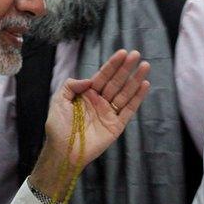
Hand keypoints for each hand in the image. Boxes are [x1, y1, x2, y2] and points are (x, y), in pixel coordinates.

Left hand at [29, 50, 149, 199]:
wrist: (62, 151)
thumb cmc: (58, 126)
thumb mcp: (59, 100)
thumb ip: (72, 85)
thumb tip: (90, 79)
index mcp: (87, 94)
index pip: (103, 75)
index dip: (113, 64)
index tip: (123, 52)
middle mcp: (100, 101)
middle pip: (116, 81)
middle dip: (126, 68)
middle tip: (136, 54)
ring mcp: (109, 113)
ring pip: (125, 93)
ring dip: (135, 80)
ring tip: (145, 66)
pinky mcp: (116, 126)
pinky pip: (129, 110)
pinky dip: (137, 98)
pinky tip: (145, 85)